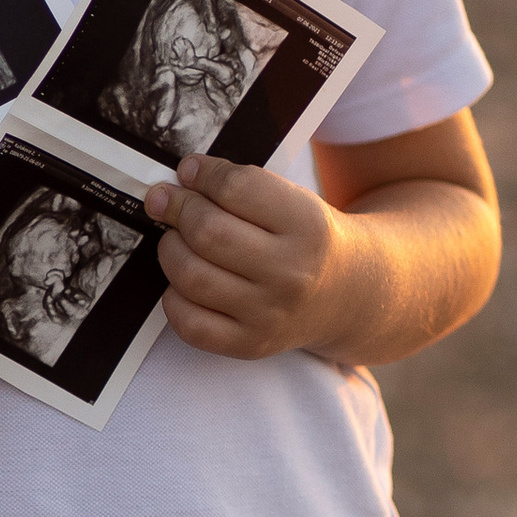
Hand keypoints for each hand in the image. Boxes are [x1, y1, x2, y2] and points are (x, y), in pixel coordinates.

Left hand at [144, 153, 347, 359]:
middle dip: (178, 209)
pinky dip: (173, 297)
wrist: (347, 293)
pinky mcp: (250, 344)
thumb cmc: (307, 241)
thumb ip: (243, 186)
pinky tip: (184, 282)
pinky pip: (188, 323)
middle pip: (207, 232)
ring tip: (176, 241)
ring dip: (170, 250)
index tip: (188, 171)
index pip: (237, 188)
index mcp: (307, 225)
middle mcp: (291, 273)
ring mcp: (269, 313)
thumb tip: (181, 180)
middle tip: (169, 203)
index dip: (203, 174)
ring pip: (191, 276)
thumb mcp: (295, 200)